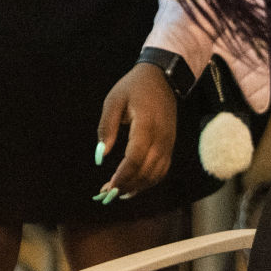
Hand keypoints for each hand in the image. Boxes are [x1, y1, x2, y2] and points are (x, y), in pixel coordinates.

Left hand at [93, 62, 178, 201]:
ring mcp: (168, 142)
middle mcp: (161, 138)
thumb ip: (107, 128)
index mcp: (146, 125)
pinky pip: (162, 169)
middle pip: (146, 171)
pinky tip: (134, 185)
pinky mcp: (170, 144)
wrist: (163, 76)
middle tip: (107, 194)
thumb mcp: (114, 101)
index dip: (122, 176)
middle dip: (127, 186)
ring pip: (155, 174)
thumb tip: (100, 155)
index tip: (108, 188)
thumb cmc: (134, 87)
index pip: (135, 159)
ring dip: (137, 186)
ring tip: (118, 192)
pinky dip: (149, 181)